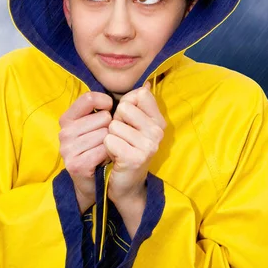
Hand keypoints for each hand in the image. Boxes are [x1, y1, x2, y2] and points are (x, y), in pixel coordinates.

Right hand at [58, 91, 112, 211]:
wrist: (94, 182)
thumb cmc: (99, 147)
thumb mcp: (101, 123)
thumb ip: (113, 104)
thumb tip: (146, 86)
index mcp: (67, 118)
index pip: (88, 98)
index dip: (104, 103)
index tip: (110, 110)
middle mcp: (64, 132)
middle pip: (102, 118)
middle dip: (110, 128)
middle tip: (105, 140)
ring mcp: (68, 149)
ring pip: (105, 135)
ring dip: (112, 143)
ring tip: (106, 150)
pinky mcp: (76, 164)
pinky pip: (104, 150)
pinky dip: (110, 154)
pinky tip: (105, 159)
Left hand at [104, 81, 166, 202]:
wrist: (126, 184)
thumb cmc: (126, 149)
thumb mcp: (134, 125)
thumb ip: (137, 104)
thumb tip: (144, 84)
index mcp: (159, 120)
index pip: (140, 94)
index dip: (126, 105)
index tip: (128, 121)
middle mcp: (158, 131)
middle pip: (124, 108)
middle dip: (116, 122)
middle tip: (122, 138)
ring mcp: (148, 145)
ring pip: (114, 125)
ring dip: (111, 136)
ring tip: (119, 148)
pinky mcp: (135, 157)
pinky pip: (109, 140)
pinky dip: (107, 148)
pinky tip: (115, 156)